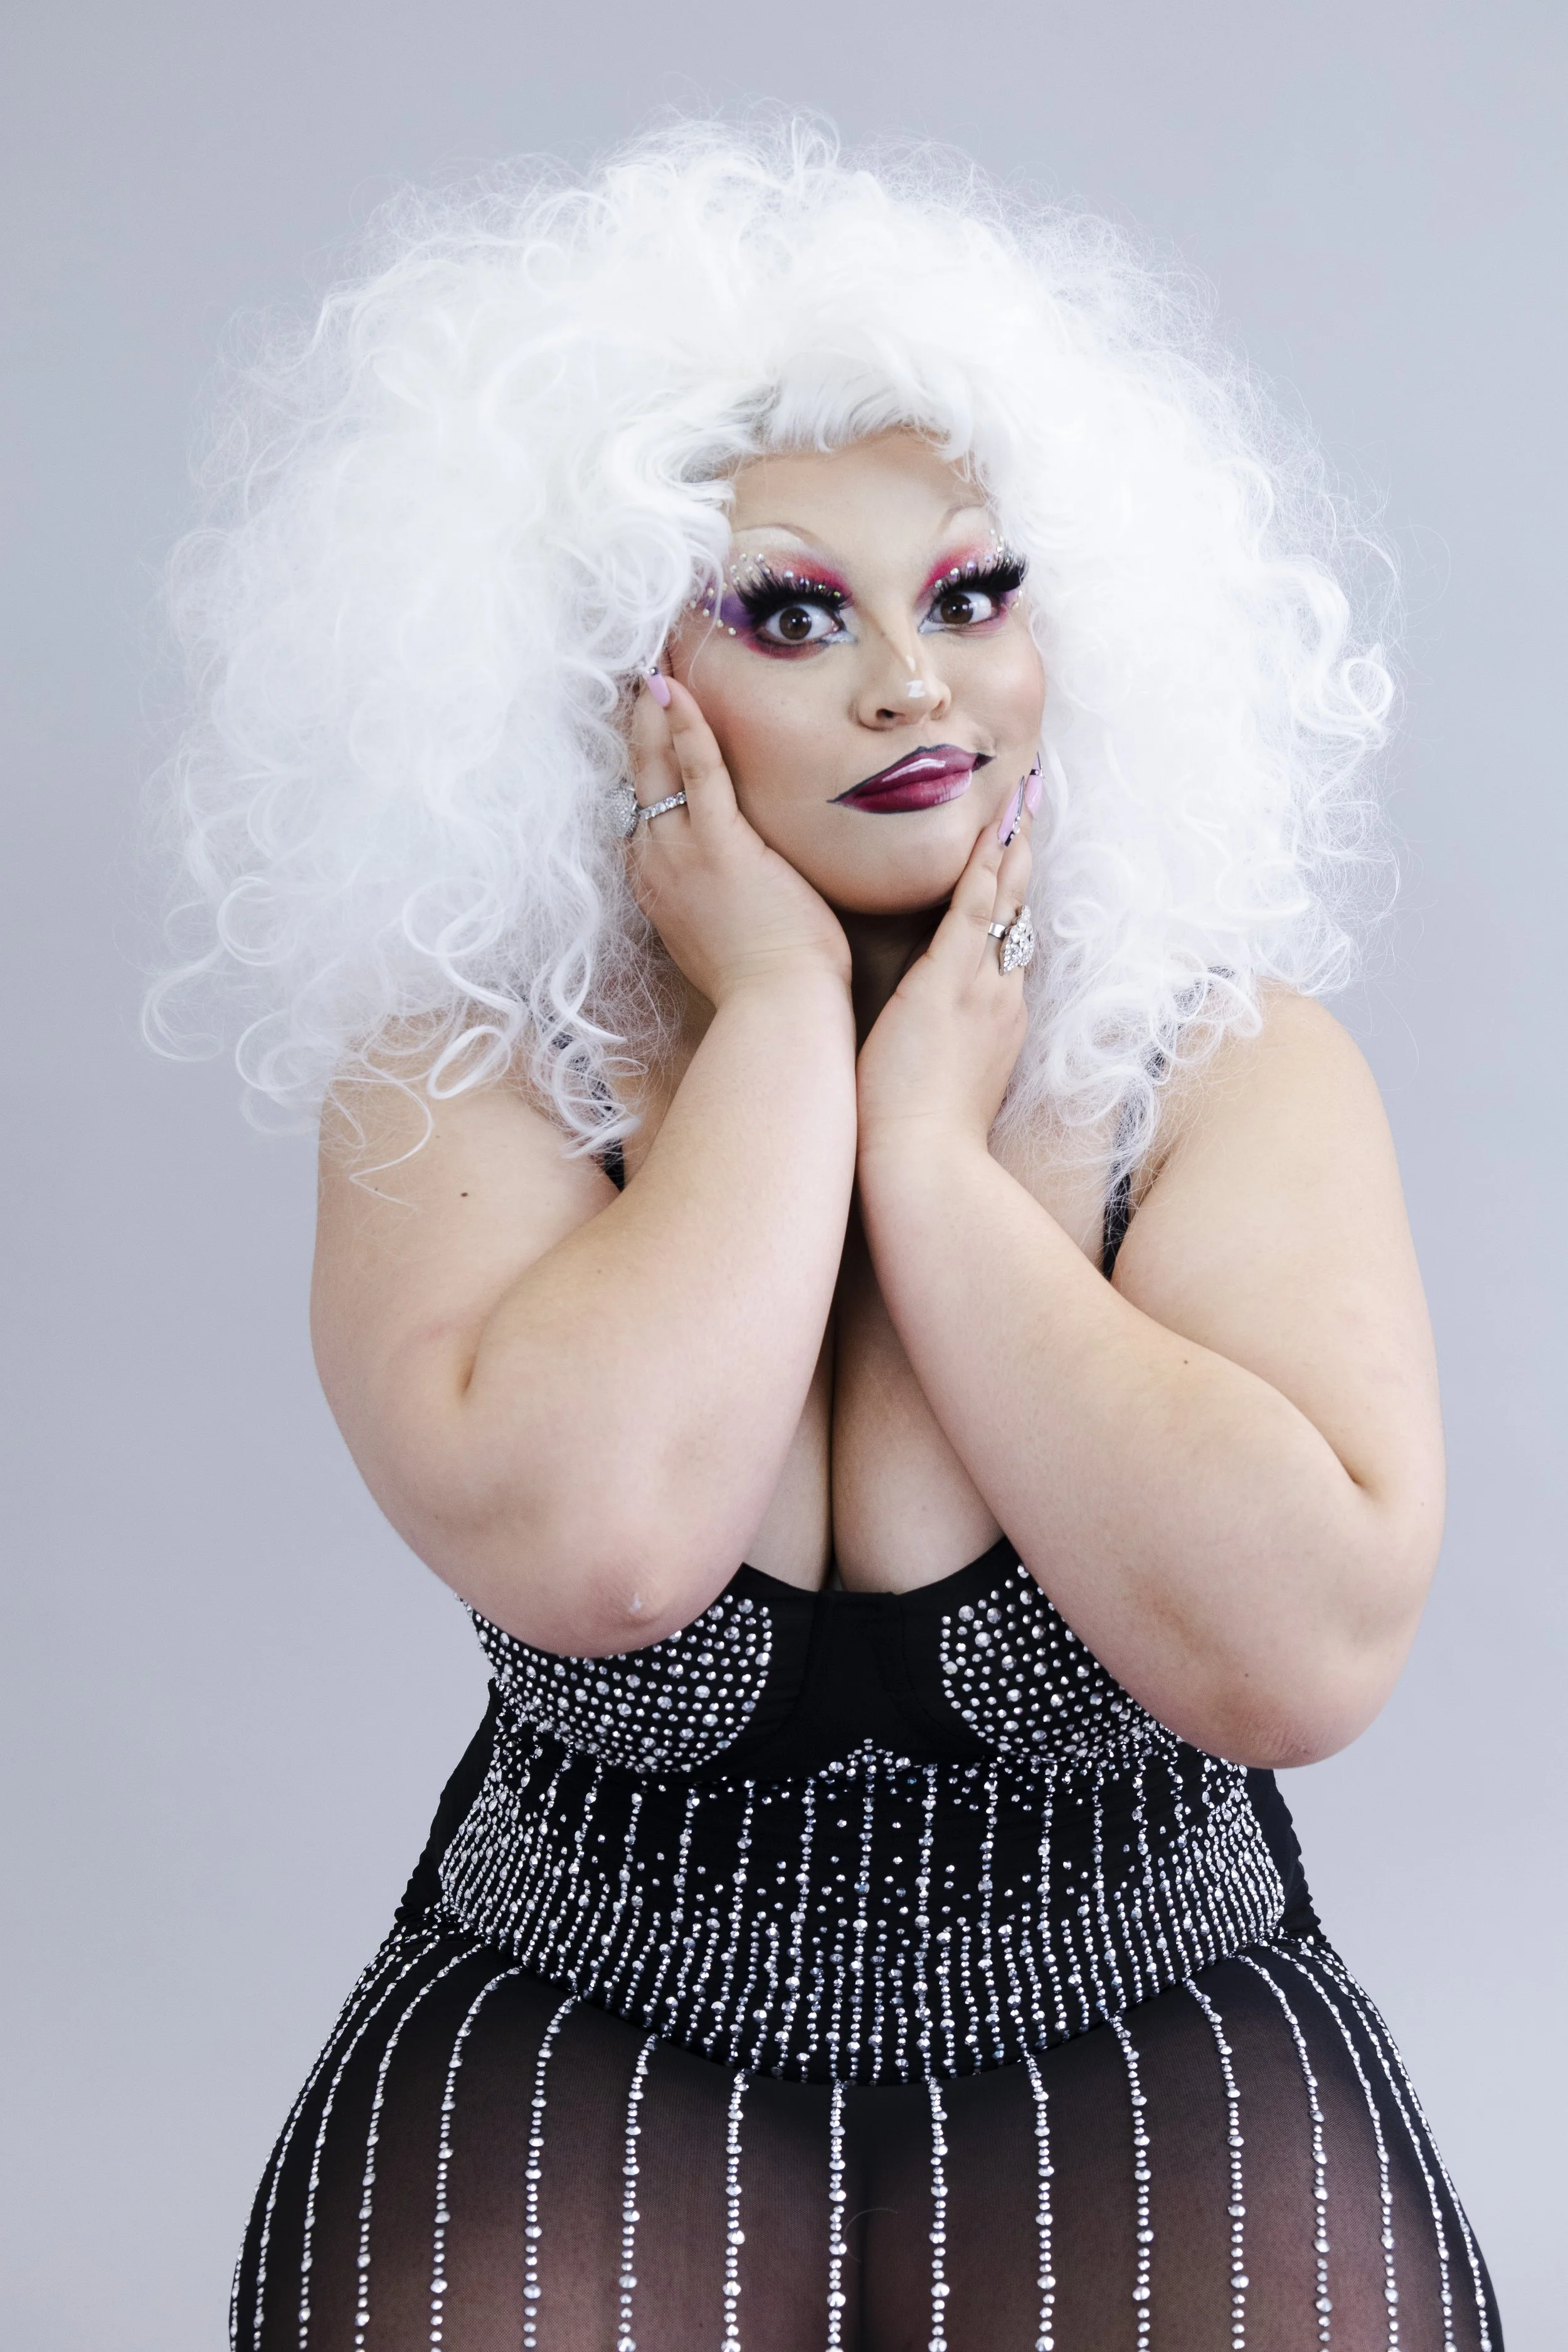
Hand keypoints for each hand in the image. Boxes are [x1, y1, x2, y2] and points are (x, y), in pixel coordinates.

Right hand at [626, 674, 850, 1006]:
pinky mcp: (719, 846)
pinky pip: (697, 773)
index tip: (646, 725)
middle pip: (639, 780)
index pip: (645, 811)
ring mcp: (681, 854)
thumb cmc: (766, 982)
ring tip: (654, 669)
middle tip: (640, 678)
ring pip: (656, 768)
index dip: (644, 765)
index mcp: (658, 887)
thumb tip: (740, 881)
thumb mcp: (726, 933)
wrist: (777, 1009)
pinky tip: (679, 690)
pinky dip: (687, 727)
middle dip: (639, 727)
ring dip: (655, 714)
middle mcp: (656, 866)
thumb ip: (720, 897)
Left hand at [855, 786, 1034, 1159]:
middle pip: (1017, 913)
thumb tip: (927, 1032)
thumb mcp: (946, 1082)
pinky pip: (972, 914)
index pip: (1008, 945)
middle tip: (1029, 803)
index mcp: (998, 1018)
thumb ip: (948, 1048)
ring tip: (1017, 795)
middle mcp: (1000, 995)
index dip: (1014, 899)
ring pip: (1002, 904)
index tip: (1017, 859)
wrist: (925, 1165)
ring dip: (1008, 847)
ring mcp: (979, 988)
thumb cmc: (922, 1137)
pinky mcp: (948, 985)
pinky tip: (990, 833)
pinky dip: (982, 870)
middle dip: (1021, 859)